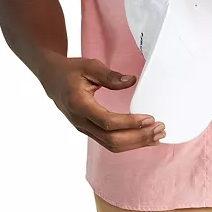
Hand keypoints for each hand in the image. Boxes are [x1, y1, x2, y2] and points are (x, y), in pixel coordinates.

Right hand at [38, 55, 165, 150]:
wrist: (51, 78)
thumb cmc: (69, 71)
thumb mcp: (89, 66)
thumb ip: (109, 75)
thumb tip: (131, 81)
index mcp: (79, 105)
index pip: (107, 122)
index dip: (129, 123)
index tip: (149, 118)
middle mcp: (80, 121)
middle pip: (112, 140)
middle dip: (138, 138)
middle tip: (160, 129)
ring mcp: (84, 128)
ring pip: (111, 145)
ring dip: (136, 143)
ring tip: (157, 136)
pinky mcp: (89, 130)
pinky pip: (109, 142)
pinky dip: (129, 143)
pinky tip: (144, 139)